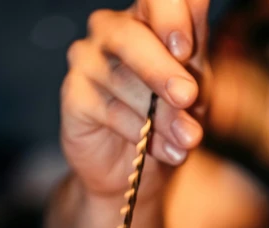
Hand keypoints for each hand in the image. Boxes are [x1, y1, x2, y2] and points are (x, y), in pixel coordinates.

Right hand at [61, 0, 209, 197]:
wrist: (136, 170)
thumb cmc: (166, 118)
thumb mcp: (194, 85)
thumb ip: (195, 51)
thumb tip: (195, 15)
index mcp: (146, 16)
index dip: (170, 14)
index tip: (186, 49)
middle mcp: (112, 28)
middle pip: (131, 35)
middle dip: (163, 70)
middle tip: (187, 97)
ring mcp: (87, 59)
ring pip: (122, 79)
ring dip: (161, 115)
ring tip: (186, 140)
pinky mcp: (73, 94)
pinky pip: (107, 109)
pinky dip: (138, 131)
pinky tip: (163, 151)